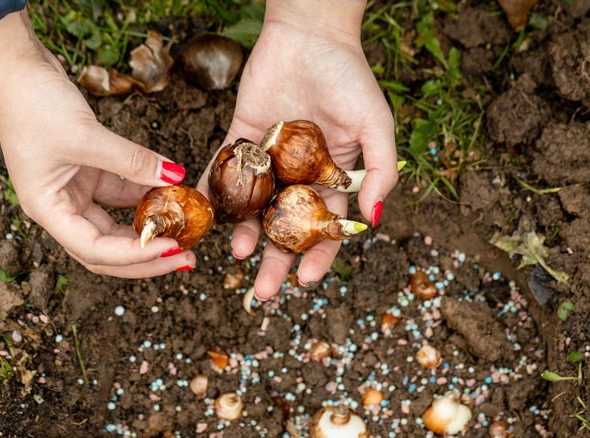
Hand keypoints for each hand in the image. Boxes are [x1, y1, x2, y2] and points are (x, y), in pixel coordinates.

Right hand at [0, 10, 194, 276]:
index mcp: (47, 210)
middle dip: (146, 257)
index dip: (135, 255)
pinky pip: (119, 193)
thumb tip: (176, 177)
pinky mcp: (86, 172)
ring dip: (148, 228)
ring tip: (185, 230)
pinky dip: (143, 195)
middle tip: (187, 258)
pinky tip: (170, 192)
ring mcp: (72, 191)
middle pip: (106, 249)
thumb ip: (132, 161)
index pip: (94, 250)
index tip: (171, 247)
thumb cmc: (33, 103)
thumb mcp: (87, 136)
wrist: (15, 67)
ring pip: (115, 224)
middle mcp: (59, 208)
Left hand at [198, 0, 397, 299]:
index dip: (318, 256)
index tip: (305, 282)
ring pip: (254, 205)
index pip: (325, 226)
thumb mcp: (377, 126)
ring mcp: (268, 157)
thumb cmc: (350, 78)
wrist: (310, 33)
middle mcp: (298, 173)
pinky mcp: (242, 135)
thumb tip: (370, 221)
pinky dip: (215, 189)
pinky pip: (225, 166)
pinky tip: (208, 214)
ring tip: (238, 252)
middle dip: (276, 258)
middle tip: (262, 289)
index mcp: (333, 176)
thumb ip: (380, 172)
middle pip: (286, 226)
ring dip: (245, 232)